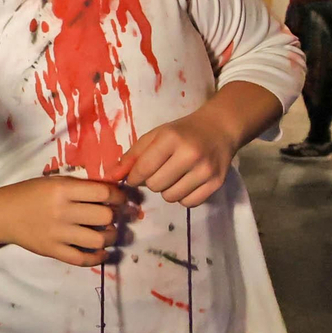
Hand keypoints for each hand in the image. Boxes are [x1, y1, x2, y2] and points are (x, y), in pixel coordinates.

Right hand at [0, 177, 134, 266]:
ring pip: (98, 240)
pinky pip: (82, 259)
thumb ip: (79, 188)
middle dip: (114, 217)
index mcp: (62, 189)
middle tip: (112, 217)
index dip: (119, 197)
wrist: (3, 214)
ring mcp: (57, 234)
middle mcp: (62, 211)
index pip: (103, 193)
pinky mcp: (52, 251)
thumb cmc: (30, 194)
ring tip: (108, 234)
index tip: (121, 200)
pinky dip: (97, 257)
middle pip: (104, 217)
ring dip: (110, 238)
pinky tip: (101, 252)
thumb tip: (112, 196)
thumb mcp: (53, 182)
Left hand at [120, 108, 238, 206]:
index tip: (135, 175)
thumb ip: (133, 155)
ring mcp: (205, 170)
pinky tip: (186, 183)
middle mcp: (190, 154)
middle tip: (159, 171)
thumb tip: (112, 176)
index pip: (143, 169)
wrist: (219, 129)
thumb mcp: (155, 135)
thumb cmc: (182, 132)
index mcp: (171, 138)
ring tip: (173, 176)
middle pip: (155, 185)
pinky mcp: (216, 183)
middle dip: (151, 182)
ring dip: (167, 190)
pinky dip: (183, 197)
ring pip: (171, 197)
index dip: (134, 176)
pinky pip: (189, 203)